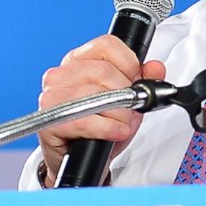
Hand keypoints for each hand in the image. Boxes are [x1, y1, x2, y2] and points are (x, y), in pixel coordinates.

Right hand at [35, 36, 166, 180]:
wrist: (83, 160)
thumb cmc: (101, 128)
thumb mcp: (128, 101)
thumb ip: (144, 81)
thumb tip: (155, 68)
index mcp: (78, 61)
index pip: (106, 44)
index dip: (129, 64)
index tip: (134, 81)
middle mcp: (61, 75)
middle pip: (104, 71)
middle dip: (126, 95)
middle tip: (130, 110)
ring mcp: (51, 97)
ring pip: (96, 94)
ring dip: (120, 114)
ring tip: (122, 124)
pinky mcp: (50, 122)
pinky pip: (85, 120)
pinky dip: (108, 128)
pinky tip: (114, 132)